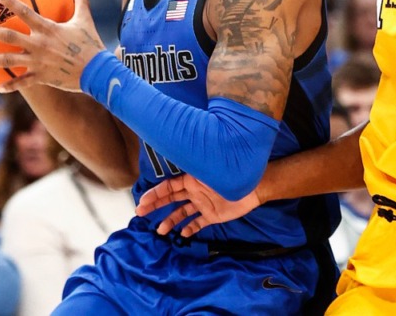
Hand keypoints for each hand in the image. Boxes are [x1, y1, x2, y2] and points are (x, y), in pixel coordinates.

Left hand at [0, 0, 104, 92]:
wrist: (97, 71)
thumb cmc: (91, 44)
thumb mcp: (85, 21)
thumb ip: (82, 2)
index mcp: (48, 29)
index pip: (26, 12)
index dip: (12, 2)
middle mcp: (39, 45)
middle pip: (10, 36)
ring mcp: (38, 62)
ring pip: (9, 61)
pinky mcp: (42, 77)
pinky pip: (23, 82)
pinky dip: (11, 86)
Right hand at [136, 173, 259, 236]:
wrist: (255, 188)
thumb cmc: (232, 175)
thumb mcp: (211, 170)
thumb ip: (194, 170)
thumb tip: (177, 161)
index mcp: (192, 179)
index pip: (169, 187)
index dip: (155, 194)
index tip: (142, 202)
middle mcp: (195, 191)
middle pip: (171, 199)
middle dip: (156, 206)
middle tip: (141, 214)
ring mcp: (203, 203)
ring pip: (182, 213)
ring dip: (170, 221)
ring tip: (160, 231)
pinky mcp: (213, 215)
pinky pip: (198, 222)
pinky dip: (190, 228)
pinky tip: (182, 234)